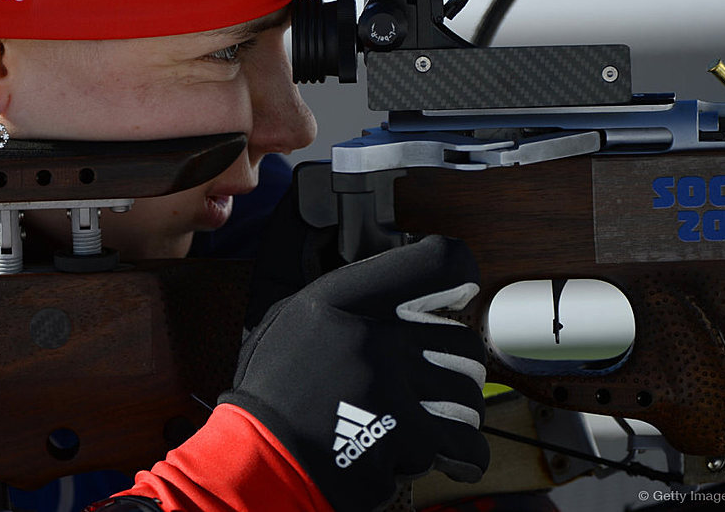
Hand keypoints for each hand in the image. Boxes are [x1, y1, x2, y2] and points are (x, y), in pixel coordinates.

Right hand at [220, 235, 488, 510]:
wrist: (256, 460)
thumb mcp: (293, 317)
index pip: (436, 264)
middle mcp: (373, 334)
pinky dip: (463, 454)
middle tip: (437, 380)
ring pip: (468, 392)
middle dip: (458, 366)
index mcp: (345, 298)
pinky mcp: (405, 437)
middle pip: (462, 339)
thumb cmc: (272, 393)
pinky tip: (444, 454)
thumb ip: (347, 296)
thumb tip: (400, 285)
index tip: (461, 294)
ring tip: (432, 419)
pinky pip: (465, 442)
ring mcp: (392, 386)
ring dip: (457, 410)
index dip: (461, 276)